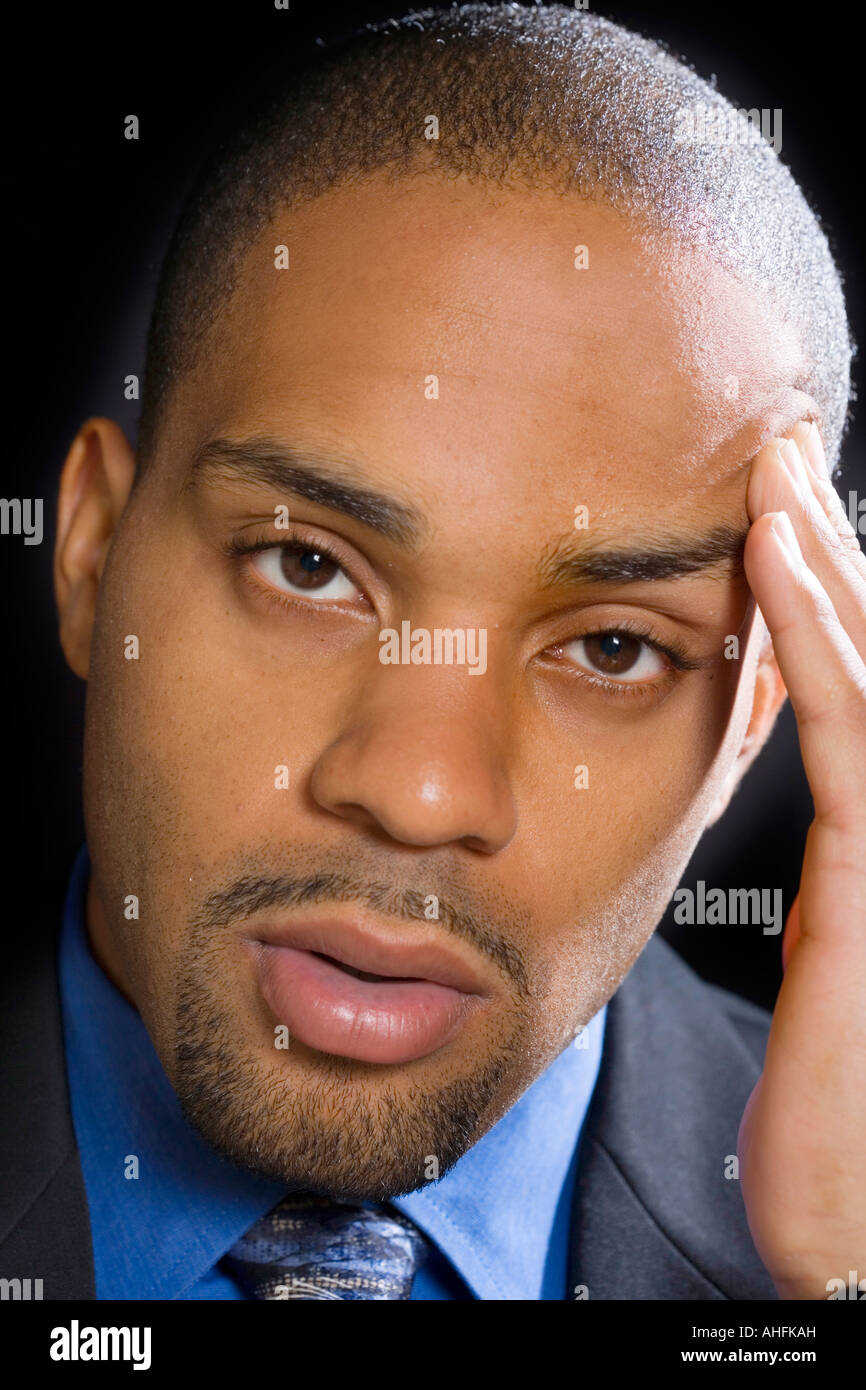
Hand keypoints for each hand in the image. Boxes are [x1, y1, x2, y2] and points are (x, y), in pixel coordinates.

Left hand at [736, 421, 865, 1299]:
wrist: (857, 1212)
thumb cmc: (832, 1097)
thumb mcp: (824, 947)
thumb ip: (827, 859)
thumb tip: (789, 775)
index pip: (855, 678)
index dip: (820, 583)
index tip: (768, 505)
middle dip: (826, 541)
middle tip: (777, 447)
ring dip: (823, 559)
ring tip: (776, 469)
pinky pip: (851, 731)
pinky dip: (811, 637)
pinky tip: (776, 564)